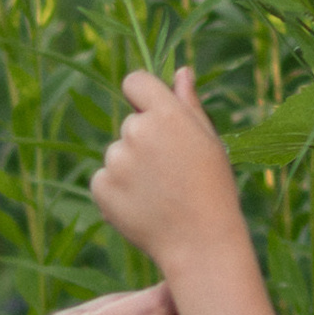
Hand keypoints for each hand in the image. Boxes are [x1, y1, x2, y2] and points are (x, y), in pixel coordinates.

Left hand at [90, 67, 243, 270]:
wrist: (200, 242)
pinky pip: (104, 179)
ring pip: (117, 153)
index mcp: (166, 114)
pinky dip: (117, 190)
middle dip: (145, 141)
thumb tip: (181, 71)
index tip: (149, 110)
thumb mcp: (208, 142)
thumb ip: (188, 104)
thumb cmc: (213, 189)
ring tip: (159, 193)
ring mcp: (115, 160)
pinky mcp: (101, 187)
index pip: (135, 81)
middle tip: (171, 172)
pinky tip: (143, 205)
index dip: (141, 94)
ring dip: (131, 167)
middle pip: (131, 124)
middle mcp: (137, 131)